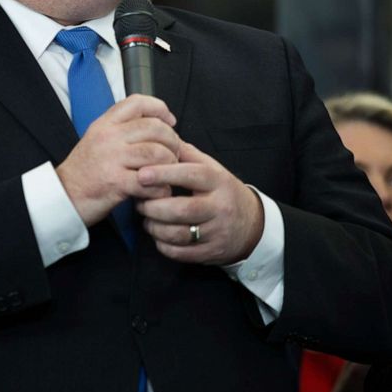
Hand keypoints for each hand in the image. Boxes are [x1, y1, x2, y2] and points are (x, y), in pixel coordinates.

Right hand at [55, 94, 179, 226]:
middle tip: (174, 154)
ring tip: (167, 173)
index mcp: (105, 124)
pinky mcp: (116, 182)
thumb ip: (122, 129)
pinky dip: (160, 188)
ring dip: (169, 165)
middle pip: (155, 128)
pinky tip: (157, 191)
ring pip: (157, 153)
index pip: (138, 103)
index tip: (170, 121)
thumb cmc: (84, 172)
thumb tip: (157, 124)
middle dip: (172, 142)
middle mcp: (109, 137)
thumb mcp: (97, 139)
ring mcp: (112, 159)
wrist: (63, 197)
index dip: (160, 108)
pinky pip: (150, 181)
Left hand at [136, 142, 264, 264]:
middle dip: (154, 207)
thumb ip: (188, 155)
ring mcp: (216, 232)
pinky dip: (163, 246)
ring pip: (179, 234)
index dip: (165, 174)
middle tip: (139, 203)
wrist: (252, 225)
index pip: (191, 175)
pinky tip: (158, 235)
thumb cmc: (223, 191)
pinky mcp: (211, 252)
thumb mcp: (213, 169)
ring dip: (155, 228)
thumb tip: (163, 137)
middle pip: (182, 209)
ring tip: (147, 219)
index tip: (142, 174)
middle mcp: (219, 207)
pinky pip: (180, 253)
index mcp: (218, 181)